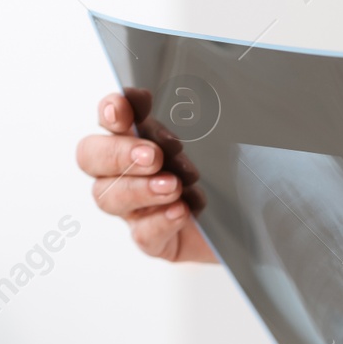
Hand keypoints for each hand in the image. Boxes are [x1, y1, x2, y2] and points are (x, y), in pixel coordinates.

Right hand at [76, 90, 216, 262]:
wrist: (251, 224)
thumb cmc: (227, 177)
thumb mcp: (217, 144)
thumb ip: (193, 125)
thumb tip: (173, 104)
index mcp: (139, 140)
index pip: (109, 119)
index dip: (110, 111)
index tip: (122, 108)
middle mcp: (127, 173)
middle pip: (91, 157)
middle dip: (120, 154)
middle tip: (153, 155)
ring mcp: (136, 209)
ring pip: (109, 197)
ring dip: (140, 188)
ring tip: (173, 185)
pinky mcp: (154, 240)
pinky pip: (143, 234)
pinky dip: (159, 221)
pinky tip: (180, 212)